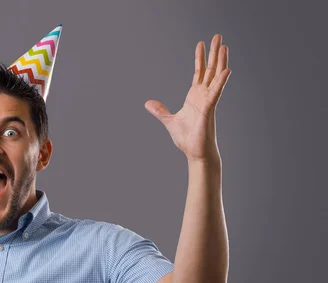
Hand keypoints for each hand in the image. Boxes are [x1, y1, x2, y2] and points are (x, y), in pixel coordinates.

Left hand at [144, 34, 230, 162]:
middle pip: (210, 70)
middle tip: (218, 36)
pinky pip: (217, 92)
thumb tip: (148, 103)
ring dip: (221, 61)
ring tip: (224, 45)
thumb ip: (160, 111)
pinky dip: (221, 81)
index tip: (201, 43)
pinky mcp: (210, 110)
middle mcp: (204, 96)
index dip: (200, 58)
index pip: (199, 73)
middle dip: (213, 53)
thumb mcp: (169, 121)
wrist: (195, 153)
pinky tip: (227, 69)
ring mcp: (208, 101)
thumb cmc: (187, 139)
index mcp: (195, 97)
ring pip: (216, 77)